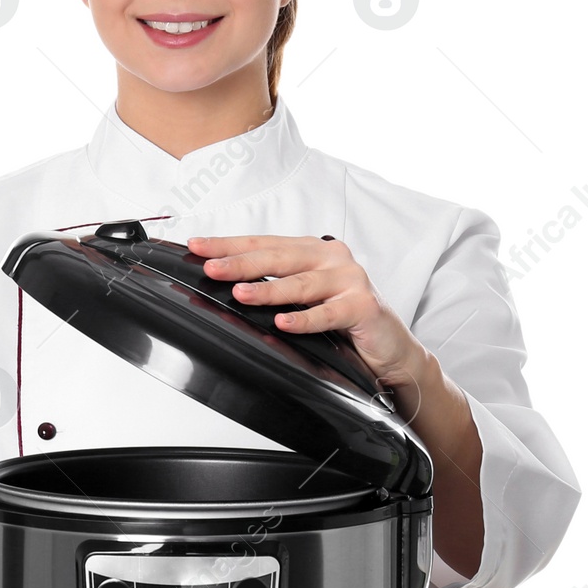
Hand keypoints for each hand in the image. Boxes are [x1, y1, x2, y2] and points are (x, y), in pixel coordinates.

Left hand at [186, 232, 426, 393]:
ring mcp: (350, 279)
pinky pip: (329, 313)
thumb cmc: (342, 317)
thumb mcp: (306, 295)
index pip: (264, 243)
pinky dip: (305, 319)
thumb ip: (277, 284)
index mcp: (313, 250)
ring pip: (302, 283)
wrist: (389, 345)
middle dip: (241, 263)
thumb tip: (227, 284)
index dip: (229, 244)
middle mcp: (332, 257)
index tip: (197, 246)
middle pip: (279, 257)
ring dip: (268, 290)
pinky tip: (284, 322)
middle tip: (212, 268)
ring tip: (240, 294)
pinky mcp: (364, 306)